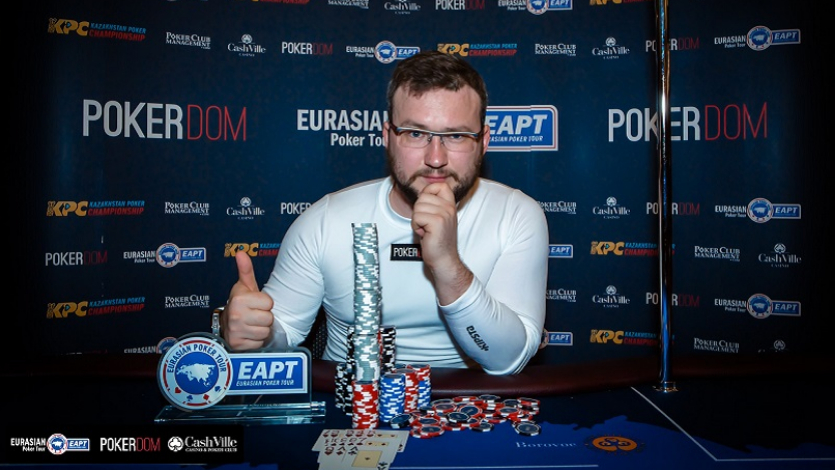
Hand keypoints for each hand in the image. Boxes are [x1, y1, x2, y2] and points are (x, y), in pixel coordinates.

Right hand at [222, 250, 274, 349]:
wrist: (227, 324)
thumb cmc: (240, 304)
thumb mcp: (244, 287)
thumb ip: (245, 270)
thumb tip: (241, 252)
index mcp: (239, 300)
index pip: (269, 303)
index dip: (265, 304)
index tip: (256, 304)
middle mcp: (236, 316)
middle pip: (269, 318)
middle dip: (264, 317)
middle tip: (254, 315)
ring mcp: (236, 331)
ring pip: (265, 332)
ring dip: (261, 329)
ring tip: (252, 324)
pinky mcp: (238, 345)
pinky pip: (259, 343)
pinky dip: (256, 340)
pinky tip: (249, 334)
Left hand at [411, 182, 472, 303]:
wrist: (444, 259)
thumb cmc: (437, 240)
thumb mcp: (439, 218)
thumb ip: (434, 204)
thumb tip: (422, 192)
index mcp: (451, 205)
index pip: (440, 185)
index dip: (429, 191)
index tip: (427, 206)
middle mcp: (450, 207)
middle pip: (423, 196)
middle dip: (418, 211)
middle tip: (426, 224)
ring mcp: (444, 214)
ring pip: (418, 207)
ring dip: (417, 220)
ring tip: (426, 229)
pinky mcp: (437, 222)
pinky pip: (416, 217)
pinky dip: (416, 226)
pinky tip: (424, 234)